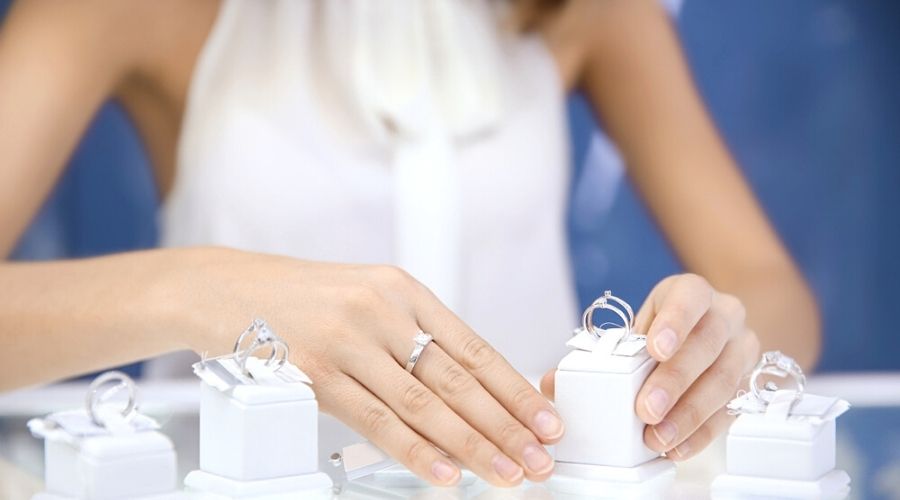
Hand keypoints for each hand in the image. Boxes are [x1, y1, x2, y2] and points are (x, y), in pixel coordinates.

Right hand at [189, 249, 562, 486]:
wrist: (225, 286)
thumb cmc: (300, 298)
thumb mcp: (366, 296)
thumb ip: (412, 335)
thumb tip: (468, 388)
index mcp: (403, 291)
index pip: (474, 349)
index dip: (515, 390)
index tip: (546, 421)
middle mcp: (381, 312)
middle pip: (457, 381)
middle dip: (505, 426)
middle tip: (539, 458)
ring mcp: (346, 341)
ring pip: (423, 405)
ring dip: (470, 446)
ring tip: (505, 473)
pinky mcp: (313, 372)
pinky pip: (374, 419)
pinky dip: (413, 450)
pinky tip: (444, 473)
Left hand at [539, 273, 758, 459]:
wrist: (709, 327)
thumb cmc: (663, 327)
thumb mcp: (635, 327)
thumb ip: (598, 352)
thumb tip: (553, 382)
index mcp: (693, 292)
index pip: (689, 298)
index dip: (674, 323)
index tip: (655, 349)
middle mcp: (724, 315)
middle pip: (707, 344)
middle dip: (675, 379)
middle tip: (646, 408)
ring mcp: (741, 349)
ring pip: (724, 380)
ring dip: (689, 413)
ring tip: (658, 435)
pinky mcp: (747, 383)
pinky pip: (729, 411)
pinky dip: (701, 433)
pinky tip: (677, 446)